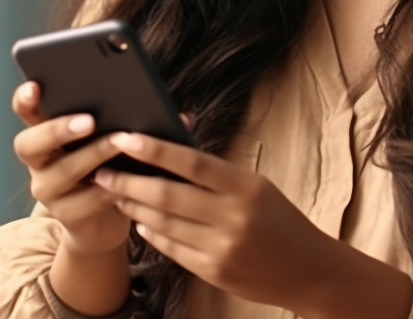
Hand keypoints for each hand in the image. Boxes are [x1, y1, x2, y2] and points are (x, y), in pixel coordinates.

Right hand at [11, 81, 130, 255]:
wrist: (104, 221)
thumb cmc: (111, 167)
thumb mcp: (114, 141)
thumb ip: (128, 121)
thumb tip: (174, 112)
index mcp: (47, 134)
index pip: (26, 112)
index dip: (25, 99)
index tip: (35, 86)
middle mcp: (40, 162)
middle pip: (28, 144)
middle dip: (57, 129)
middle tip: (89, 121)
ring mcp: (48, 191)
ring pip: (62, 172)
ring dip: (94, 154)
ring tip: (120, 142)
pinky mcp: (67, 216)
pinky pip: (86, 201)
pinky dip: (110, 187)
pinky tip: (130, 179)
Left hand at [93, 133, 342, 313]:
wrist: (309, 271)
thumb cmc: (280, 220)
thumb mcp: (257, 187)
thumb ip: (217, 172)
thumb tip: (172, 147)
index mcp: (246, 187)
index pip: (193, 163)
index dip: (156, 150)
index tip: (126, 139)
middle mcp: (233, 217)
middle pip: (168, 196)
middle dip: (129, 183)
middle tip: (103, 171)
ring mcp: (222, 248)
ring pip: (163, 223)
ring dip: (134, 208)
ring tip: (116, 194)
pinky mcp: (213, 272)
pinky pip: (171, 249)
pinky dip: (152, 233)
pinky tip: (141, 222)